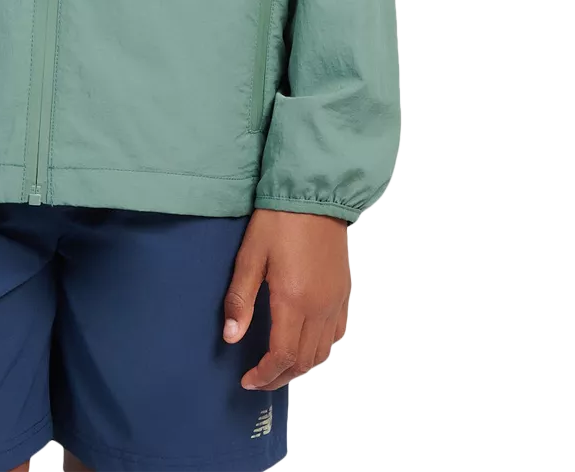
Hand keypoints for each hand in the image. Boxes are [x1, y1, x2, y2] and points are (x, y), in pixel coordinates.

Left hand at [222, 208, 350, 390]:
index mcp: (294, 300)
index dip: (265, 375)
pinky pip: (337, 333)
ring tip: (279, 364)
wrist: (315, 194)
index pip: (283, 356)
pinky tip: (304, 340)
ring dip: (301, 366)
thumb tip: (231, 338)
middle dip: (281, 376)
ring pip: (324, 352)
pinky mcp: (344, 291)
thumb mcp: (250, 255)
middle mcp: (320, 308)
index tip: (247, 380)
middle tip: (259, 378)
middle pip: (305, 361)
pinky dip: (321, 348)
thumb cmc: (278, 221)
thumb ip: (240, 298)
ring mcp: (335, 301)